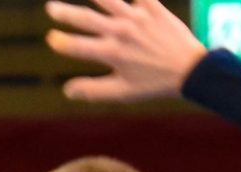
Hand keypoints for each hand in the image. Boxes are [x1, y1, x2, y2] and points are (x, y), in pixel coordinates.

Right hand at [45, 0, 207, 102]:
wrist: (189, 69)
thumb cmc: (154, 85)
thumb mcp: (122, 93)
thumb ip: (93, 90)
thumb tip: (67, 91)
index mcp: (112, 53)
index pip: (79, 46)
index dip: (62, 43)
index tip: (51, 38)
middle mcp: (122, 31)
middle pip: (87, 19)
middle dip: (66, 13)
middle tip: (51, 8)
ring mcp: (137, 16)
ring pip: (109, 0)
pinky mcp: (153, 7)